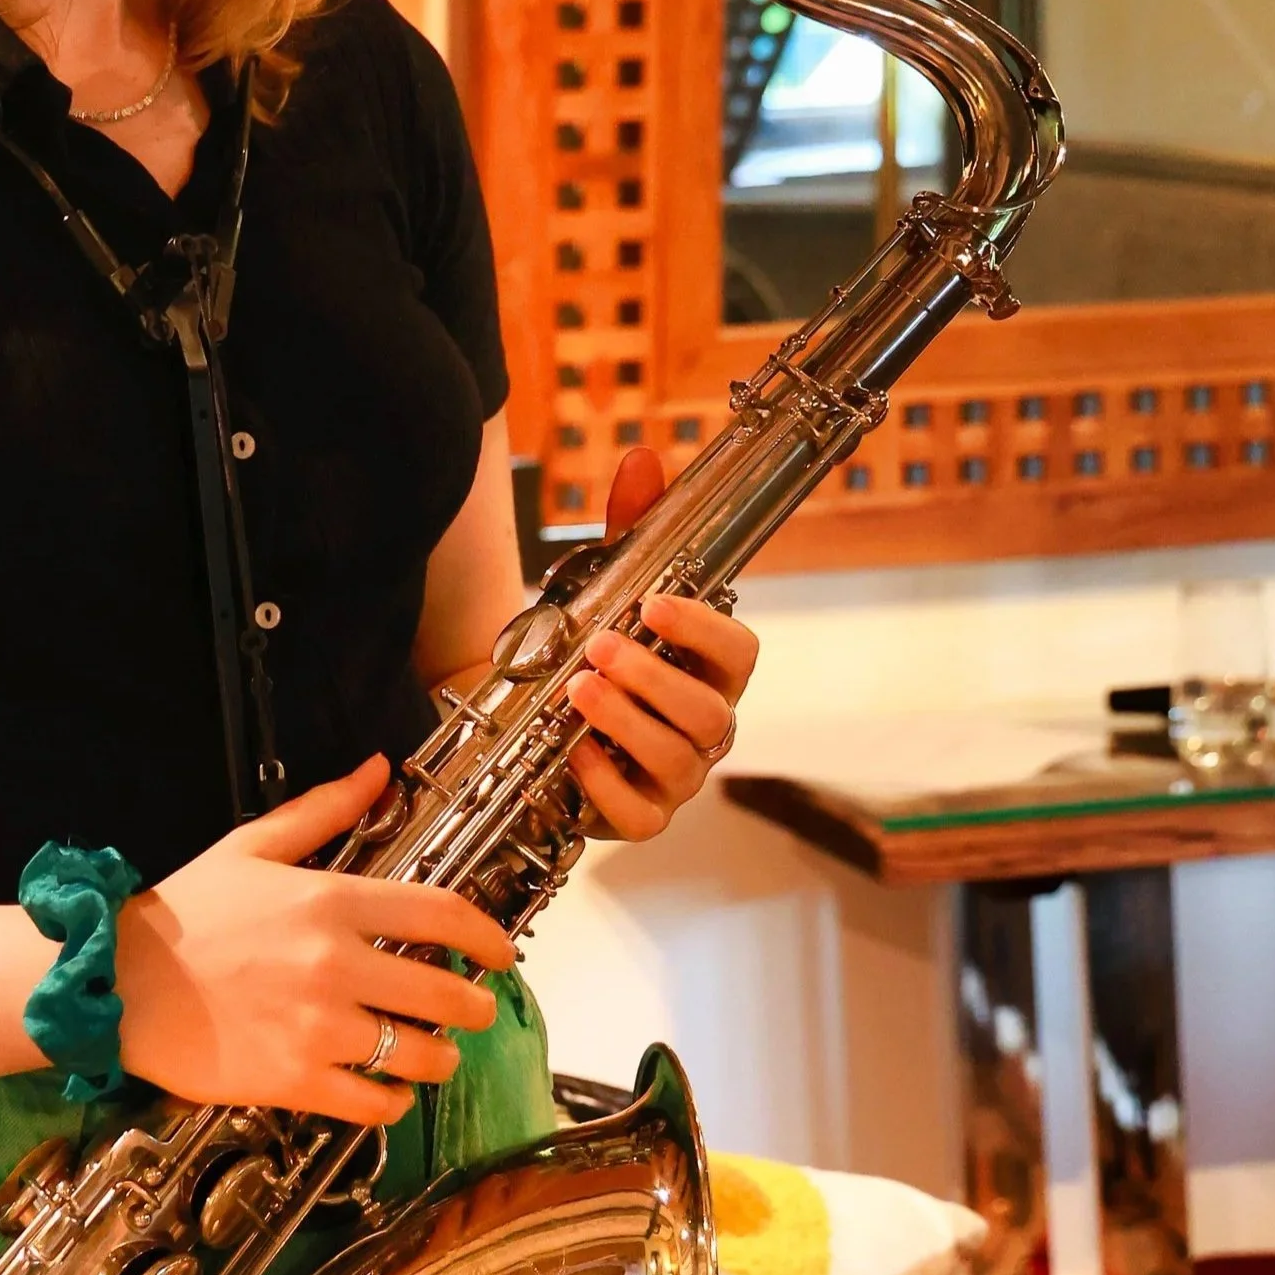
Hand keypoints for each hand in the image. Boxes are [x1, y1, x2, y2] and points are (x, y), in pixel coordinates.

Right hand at [116, 755, 514, 1126]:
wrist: (113, 984)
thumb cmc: (182, 916)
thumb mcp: (251, 847)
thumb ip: (323, 810)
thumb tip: (377, 769)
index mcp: (330, 901)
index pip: (441, 915)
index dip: (487, 936)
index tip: (501, 953)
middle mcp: (333, 964)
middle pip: (444, 992)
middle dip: (474, 1007)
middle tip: (476, 1011)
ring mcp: (316, 1027)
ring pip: (418, 1054)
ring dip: (440, 1058)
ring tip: (436, 1056)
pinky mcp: (292, 1080)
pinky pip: (372, 1103)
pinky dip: (393, 1101)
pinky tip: (390, 1092)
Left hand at [561, 448, 760, 843]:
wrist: (533, 718)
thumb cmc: (592, 654)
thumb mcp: (605, 588)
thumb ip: (629, 531)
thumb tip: (644, 460)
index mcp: (709, 671)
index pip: (741, 654)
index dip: (705, 628)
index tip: (654, 602)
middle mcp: (705, 726)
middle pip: (711, 712)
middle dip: (655, 677)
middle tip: (600, 646)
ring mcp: (677, 776)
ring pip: (678, 759)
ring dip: (627, 721)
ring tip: (578, 689)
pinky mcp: (641, 814)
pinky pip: (642, 815)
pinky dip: (607, 785)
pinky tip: (574, 752)